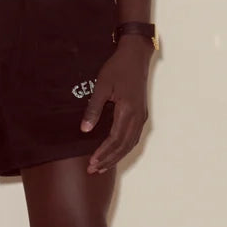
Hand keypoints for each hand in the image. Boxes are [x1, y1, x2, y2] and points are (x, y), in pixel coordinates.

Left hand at [81, 36, 152, 173]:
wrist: (136, 56)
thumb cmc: (117, 68)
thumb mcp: (102, 86)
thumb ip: (93, 108)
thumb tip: (84, 130)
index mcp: (128, 110)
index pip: (115, 139)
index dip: (103, 153)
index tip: (91, 162)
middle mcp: (138, 117)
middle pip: (123, 146)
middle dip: (108, 160)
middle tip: (93, 170)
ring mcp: (142, 116)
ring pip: (130, 144)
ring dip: (116, 157)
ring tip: (102, 166)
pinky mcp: (141, 114)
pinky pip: (133, 137)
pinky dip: (124, 149)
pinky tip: (114, 153)